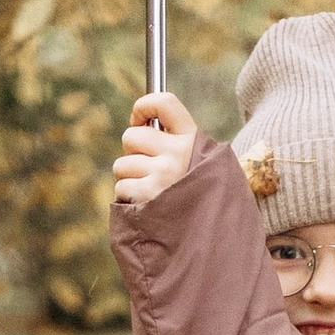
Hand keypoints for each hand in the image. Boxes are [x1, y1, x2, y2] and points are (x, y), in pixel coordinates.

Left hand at [111, 92, 197, 207]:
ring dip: (129, 178)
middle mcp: (179, 152)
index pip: (164, 102)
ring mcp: (163, 173)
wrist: (213, 232)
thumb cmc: (199, 196)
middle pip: (131, 136)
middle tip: (146, 168)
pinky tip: (146, 203)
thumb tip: (138, 124)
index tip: (139, 120)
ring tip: (149, 190)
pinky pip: (121, 187)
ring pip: (122, 164)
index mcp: (193, 139)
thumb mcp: (199, 164)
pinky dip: (128, 197)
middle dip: (131, 153)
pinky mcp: (149, 194)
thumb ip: (175, 143)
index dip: (143, 107)